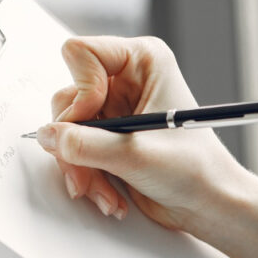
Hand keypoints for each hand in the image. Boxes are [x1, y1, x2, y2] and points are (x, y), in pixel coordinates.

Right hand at [39, 36, 248, 230]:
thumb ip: (85, 145)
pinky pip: (75, 150)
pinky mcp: (109, 137)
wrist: (209, 205)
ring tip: (104, 192)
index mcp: (143, 61)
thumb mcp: (136, 155)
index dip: (81, 91)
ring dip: (81, 167)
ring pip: (67, 129)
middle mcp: (126, 80)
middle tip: (88, 172)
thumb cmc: (196, 170)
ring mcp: (116, 110)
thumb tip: (47, 136)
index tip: (98, 121)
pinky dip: (87, 176)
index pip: (81, 53)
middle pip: (68, 97)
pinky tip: (110, 194)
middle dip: (76, 142)